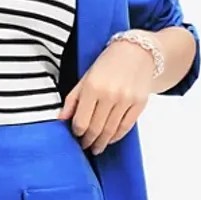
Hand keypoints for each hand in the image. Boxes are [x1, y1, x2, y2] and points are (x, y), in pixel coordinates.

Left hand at [57, 39, 152, 153]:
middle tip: (84, 146)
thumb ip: (72, 99)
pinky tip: (109, 139)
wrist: (137, 51)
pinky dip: (116, 137)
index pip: (81, 121)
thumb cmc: (108, 63)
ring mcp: (126, 100)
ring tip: (96, 148)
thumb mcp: (85, 77)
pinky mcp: (139, 104)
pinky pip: (125, 127)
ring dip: (101, 143)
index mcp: (92, 87)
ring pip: (110, 131)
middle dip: (88, 141)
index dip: (77, 132)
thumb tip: (60, 119)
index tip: (76, 135)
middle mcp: (110, 95)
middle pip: (96, 129)